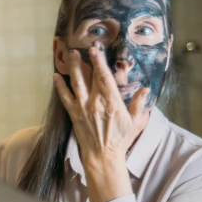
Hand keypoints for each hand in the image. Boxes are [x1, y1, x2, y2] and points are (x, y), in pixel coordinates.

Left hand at [53, 44, 149, 201]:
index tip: (96, 49)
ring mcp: (83, 108)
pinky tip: (55, 76)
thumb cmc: (121, 139)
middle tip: (81, 46)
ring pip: (76, 83)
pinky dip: (59, 86)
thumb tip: (145, 89)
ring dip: (72, 68)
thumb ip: (140, 104)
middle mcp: (95, 102)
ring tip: (70, 54)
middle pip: (89, 77)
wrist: (102, 155)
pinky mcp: (74, 114)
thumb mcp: (136, 122)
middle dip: (85, 60)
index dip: (100, 62)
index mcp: (112, 102)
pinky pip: (65, 97)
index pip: (104, 77)